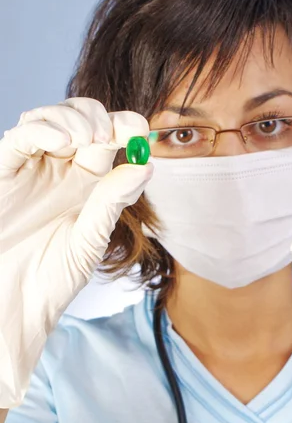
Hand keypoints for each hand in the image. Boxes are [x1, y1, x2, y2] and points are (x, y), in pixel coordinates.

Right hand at [0, 97, 152, 406]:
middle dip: (103, 117)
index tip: (141, 129)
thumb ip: (112, 201)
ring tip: (90, 138)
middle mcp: (60, 170)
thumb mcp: (90, 239)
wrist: (13, 305)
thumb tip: (146, 165)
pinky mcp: (4, 172)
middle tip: (116, 133)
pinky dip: (42, 129)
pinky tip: (63, 140)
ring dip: (74, 117)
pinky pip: (20, 138)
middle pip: (82, 120)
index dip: (125, 126)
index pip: (109, 140)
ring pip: (51, 118)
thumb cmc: (52, 278)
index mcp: (87, 183)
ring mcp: (31, 169)